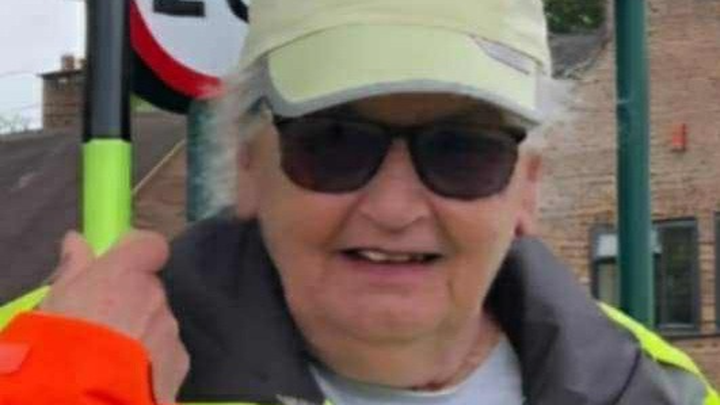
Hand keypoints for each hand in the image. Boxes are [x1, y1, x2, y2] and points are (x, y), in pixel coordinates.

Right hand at [40, 230, 188, 403]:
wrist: (85, 396)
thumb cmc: (63, 340)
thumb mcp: (55, 300)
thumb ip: (74, 268)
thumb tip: (77, 241)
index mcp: (128, 272)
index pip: (151, 245)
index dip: (139, 253)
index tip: (120, 266)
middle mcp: (157, 296)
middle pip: (151, 290)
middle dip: (133, 302)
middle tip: (103, 325)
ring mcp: (171, 329)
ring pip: (159, 323)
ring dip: (142, 333)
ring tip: (112, 357)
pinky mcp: (180, 362)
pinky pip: (168, 353)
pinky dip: (153, 361)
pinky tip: (129, 375)